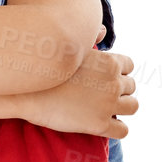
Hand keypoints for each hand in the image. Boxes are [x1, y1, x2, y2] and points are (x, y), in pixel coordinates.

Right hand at [19, 49, 136, 138]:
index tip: (105, 77)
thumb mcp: (72, 47)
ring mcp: (109, 105)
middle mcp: (114, 83)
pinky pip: (123, 130)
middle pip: (131, 86)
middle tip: (101, 94)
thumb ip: (92, 38)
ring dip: (123, 107)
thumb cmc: (47, 67)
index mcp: (110, 62)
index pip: (129, 66)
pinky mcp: (100, 125)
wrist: (28, 93)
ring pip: (133, 106)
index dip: (117, 72)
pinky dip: (117, 129)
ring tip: (107, 109)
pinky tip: (104, 126)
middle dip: (119, 89)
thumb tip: (103, 31)